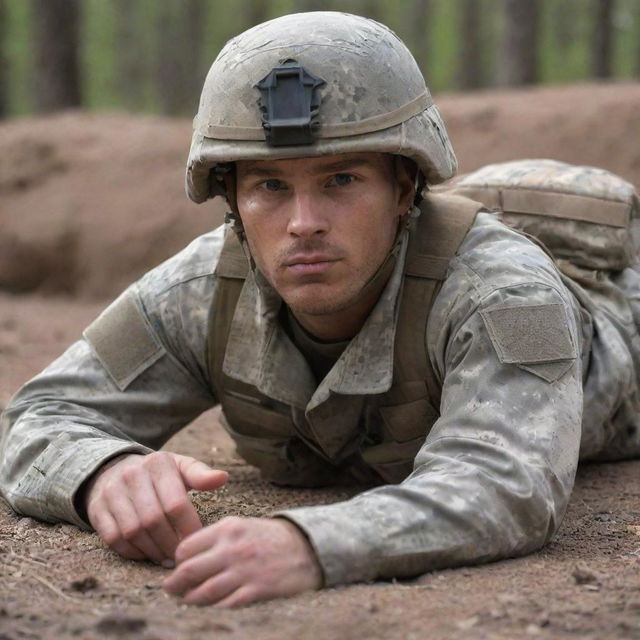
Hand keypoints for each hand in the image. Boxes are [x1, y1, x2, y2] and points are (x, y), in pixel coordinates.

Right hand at [85, 452, 227, 566]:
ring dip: (152, 550)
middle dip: (170, 543)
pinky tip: (147, 555)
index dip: (188, 527)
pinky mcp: (97, 509)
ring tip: (167, 559)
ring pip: (133, 531)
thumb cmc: (159, 474)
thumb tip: (223, 477)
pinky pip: (113, 538)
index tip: (198, 541)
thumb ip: (201, 474)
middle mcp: (132, 475)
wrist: (115, 469)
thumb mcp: (180, 467)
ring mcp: (111, 492)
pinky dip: (132, 552)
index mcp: (158, 463)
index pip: (176, 503)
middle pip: (154, 520)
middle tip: (182, 556)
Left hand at [162, 516, 322, 606]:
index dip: (177, 561)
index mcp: (228, 528)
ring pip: (203, 592)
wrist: (308, 547)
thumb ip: (216, 537)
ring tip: (186, 602)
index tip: (177, 568)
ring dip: (190, 600)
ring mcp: (244, 571)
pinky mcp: (257, 590)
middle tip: (170, 590)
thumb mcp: (243, 526)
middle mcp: (233, 548)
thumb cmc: (271, 538)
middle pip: (189, 571)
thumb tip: (188, 555)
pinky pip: (225, 605)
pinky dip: (213, 609)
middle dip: (175, 584)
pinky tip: (209, 609)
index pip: (187, 547)